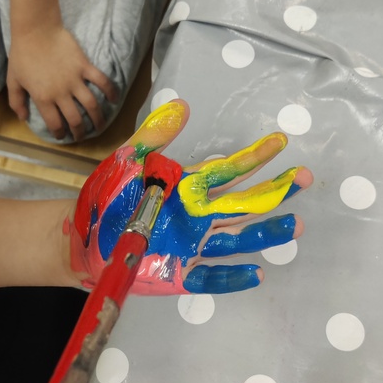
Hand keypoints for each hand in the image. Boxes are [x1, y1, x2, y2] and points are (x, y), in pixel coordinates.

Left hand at [7, 22, 117, 141]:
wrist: (36, 30)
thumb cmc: (22, 55)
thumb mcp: (13, 80)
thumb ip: (16, 102)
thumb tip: (23, 118)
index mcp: (43, 99)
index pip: (55, 124)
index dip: (60, 133)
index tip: (62, 135)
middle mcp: (61, 93)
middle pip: (75, 120)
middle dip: (80, 132)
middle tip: (82, 136)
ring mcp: (75, 80)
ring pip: (91, 105)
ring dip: (98, 118)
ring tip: (100, 125)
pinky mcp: (85, 67)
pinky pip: (101, 81)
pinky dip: (110, 91)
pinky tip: (114, 99)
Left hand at [68, 99, 312, 294]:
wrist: (79, 239)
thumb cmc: (105, 199)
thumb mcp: (126, 161)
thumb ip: (153, 137)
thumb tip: (181, 106)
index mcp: (188, 188)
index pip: (228, 170)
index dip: (254, 157)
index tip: (280, 142)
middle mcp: (197, 216)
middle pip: (243, 203)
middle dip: (274, 191)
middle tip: (303, 179)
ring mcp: (191, 245)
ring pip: (237, 238)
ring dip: (265, 232)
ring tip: (295, 225)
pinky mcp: (178, 273)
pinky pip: (211, 277)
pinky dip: (234, 277)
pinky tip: (258, 272)